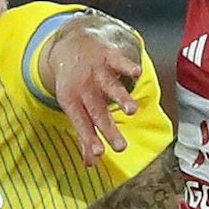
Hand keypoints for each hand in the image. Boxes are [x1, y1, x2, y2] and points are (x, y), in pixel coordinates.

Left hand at [48, 26, 141, 166]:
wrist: (72, 44)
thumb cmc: (76, 82)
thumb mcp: (74, 106)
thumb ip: (85, 134)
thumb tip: (91, 164)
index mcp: (72, 101)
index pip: (82, 123)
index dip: (89, 138)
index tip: (99, 154)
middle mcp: (84, 87)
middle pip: (98, 111)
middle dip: (109, 129)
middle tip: (121, 147)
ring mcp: (97, 71)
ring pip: (110, 87)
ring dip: (121, 98)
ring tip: (132, 111)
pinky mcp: (109, 56)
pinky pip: (119, 61)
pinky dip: (128, 66)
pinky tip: (137, 73)